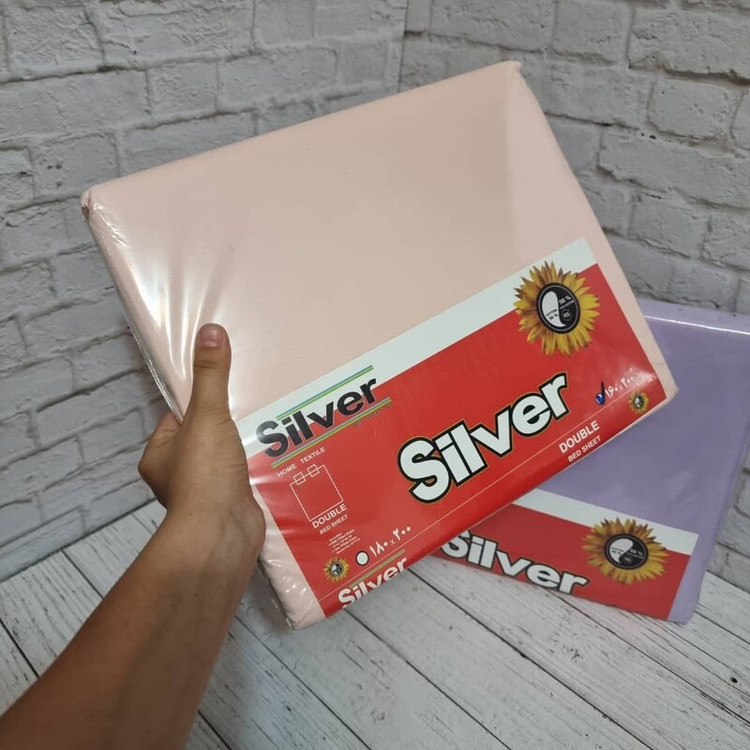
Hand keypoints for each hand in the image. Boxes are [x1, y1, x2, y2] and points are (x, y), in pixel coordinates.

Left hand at [138, 324, 264, 553]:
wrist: (224, 534)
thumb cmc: (204, 475)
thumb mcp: (207, 415)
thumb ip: (210, 376)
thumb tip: (210, 331)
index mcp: (159, 455)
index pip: (177, 418)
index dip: (200, 400)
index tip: (224, 388)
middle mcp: (177, 475)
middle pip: (207, 437)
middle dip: (230, 423)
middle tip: (256, 403)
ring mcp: (206, 493)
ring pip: (228, 459)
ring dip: (248, 446)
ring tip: (275, 424)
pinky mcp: (231, 505)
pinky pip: (246, 477)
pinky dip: (260, 468)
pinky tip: (281, 452)